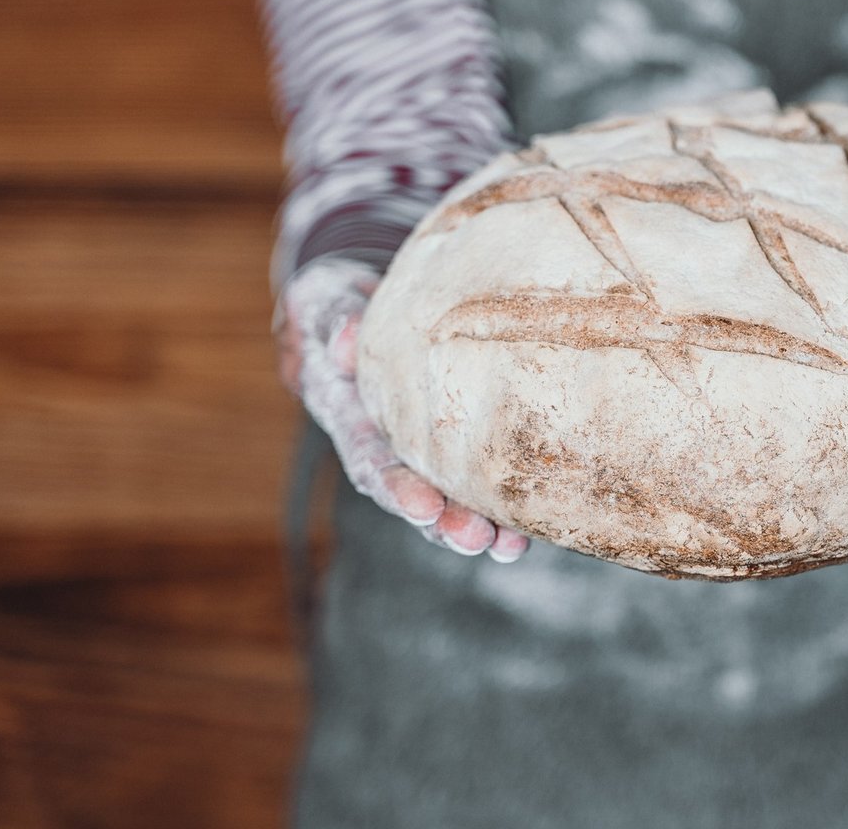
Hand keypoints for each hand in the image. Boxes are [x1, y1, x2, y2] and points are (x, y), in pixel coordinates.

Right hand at [277, 255, 530, 561]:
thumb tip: (344, 340)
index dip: (395, 485)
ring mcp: (418, 446)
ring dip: (474, 524)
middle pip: (412, 491)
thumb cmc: (336, 301)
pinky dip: (500, 503)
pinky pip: (476, 476)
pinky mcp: (452, 438)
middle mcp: (383, 441)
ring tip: (506, 546)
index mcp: (348, 414)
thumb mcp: (322, 302)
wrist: (355, 303)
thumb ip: (330, 321)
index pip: (370, 457)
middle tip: (476, 539)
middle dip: (442, 521)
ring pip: (445, 497)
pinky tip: (525, 529)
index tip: (424, 507)